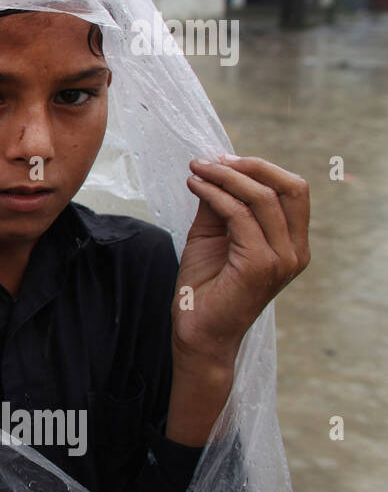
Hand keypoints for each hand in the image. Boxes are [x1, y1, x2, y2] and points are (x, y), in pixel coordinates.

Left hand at [174, 154, 310, 362]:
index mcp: (292, 244)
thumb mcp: (212, 236)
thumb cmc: (205, 287)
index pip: (293, 191)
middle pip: (291, 188)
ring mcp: (282, 259)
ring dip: (225, 177)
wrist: (198, 332)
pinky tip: (195, 186)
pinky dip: (215, 195)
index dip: (261, 168)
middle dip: (251, 166)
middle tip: (212, 160)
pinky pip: (239, 215)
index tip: (223, 158)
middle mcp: (295, 251)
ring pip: (263, 198)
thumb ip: (220, 205)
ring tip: (196, 170)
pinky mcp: (260, 265)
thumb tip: (214, 168)